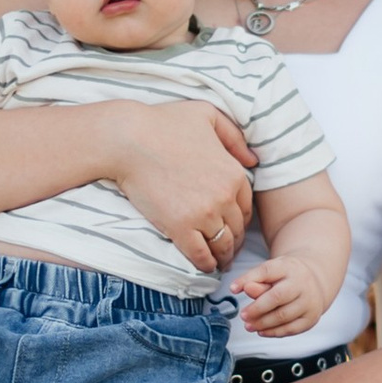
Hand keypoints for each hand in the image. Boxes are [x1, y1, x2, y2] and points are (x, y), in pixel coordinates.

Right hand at [102, 100, 257, 275]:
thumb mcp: (208, 115)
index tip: (234, 227)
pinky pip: (200, 255)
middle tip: (228, 250)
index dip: (241, 220)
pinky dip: (206, 265)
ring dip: (222, 256)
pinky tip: (205, 267)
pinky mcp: (180, 228)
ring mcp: (203, 214)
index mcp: (234, 172)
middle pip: (237, 229)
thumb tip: (253, 160)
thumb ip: (234, 137)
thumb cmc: (163, 122)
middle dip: (234, 242)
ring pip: (222, 245)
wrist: (128, 139)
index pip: (246, 207)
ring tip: (218, 262)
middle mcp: (224, 196)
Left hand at [235, 251, 320, 338]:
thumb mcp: (271, 271)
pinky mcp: (311, 318)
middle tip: (243, 315)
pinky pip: (291, 329)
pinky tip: (262, 331)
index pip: (266, 271)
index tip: (233, 288)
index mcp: (289, 267)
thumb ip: (255, 279)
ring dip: (263, 323)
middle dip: (257, 308)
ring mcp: (309, 301)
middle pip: (277, 297)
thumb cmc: (287, 276)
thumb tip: (239, 288)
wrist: (315, 281)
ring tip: (249, 325)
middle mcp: (302, 283)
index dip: (248, 280)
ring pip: (283, 316)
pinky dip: (274, 332)